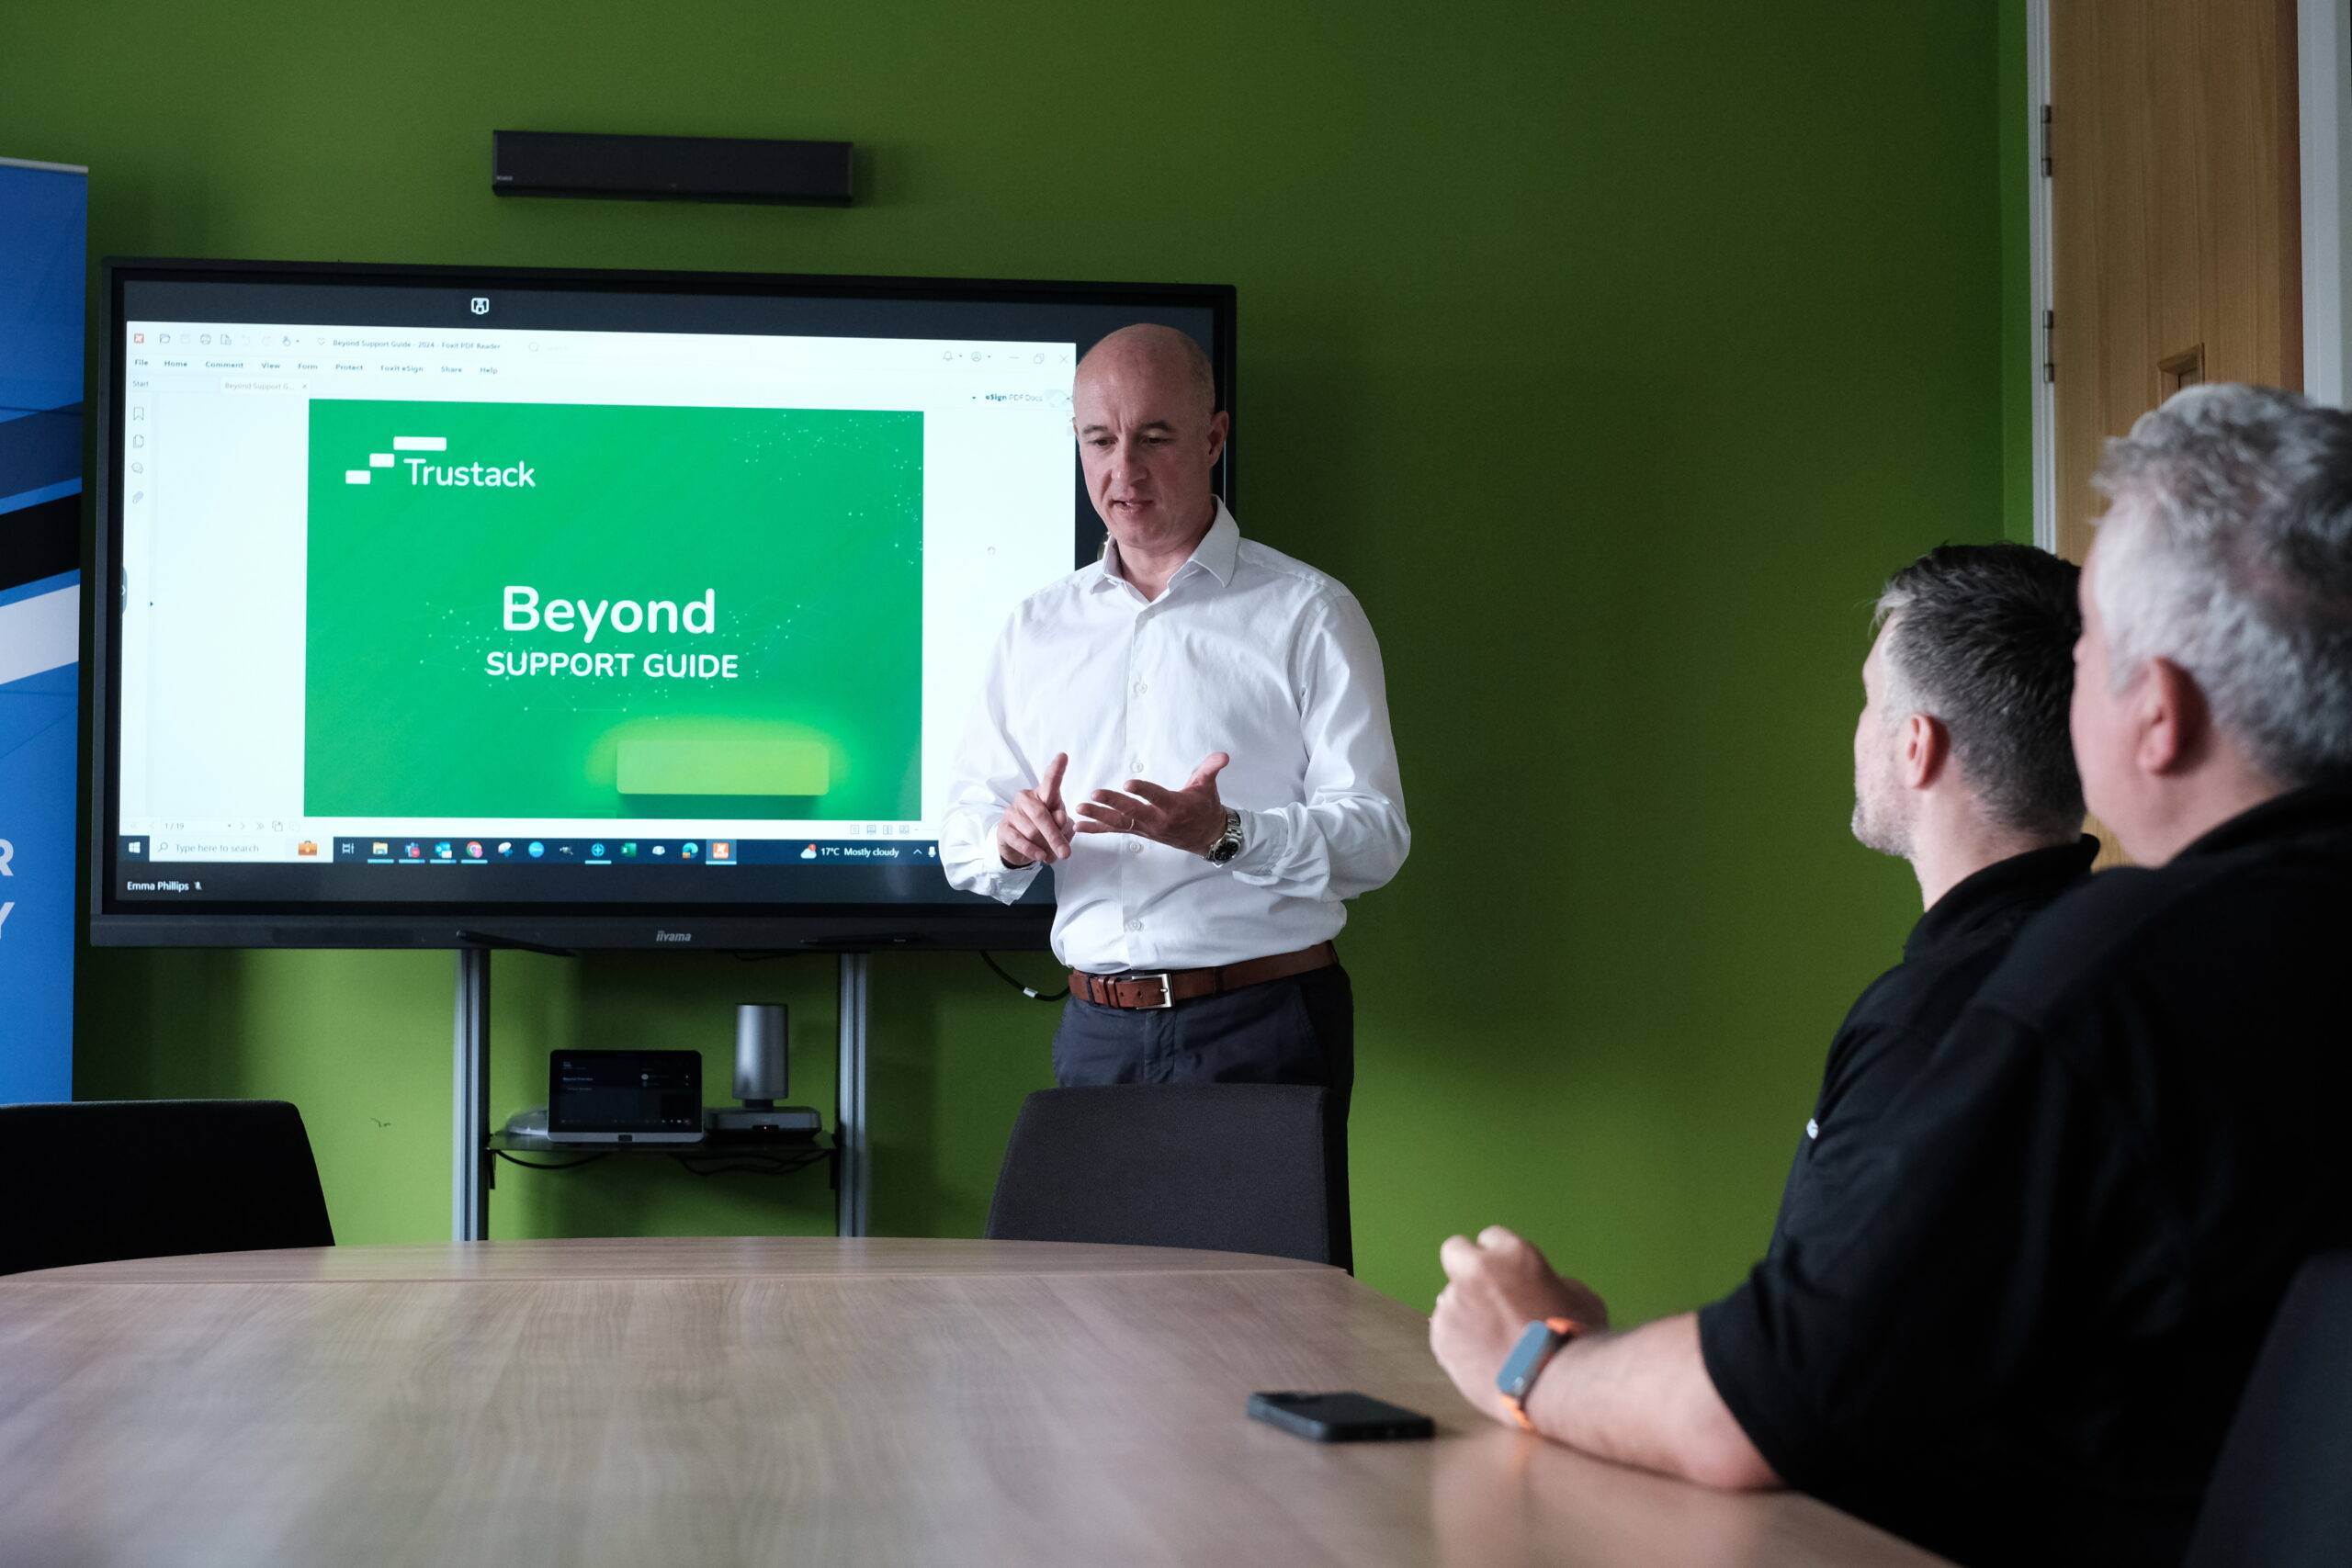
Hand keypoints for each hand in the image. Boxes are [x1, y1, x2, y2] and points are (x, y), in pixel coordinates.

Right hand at [995, 752, 1074, 867]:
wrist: (1019, 847)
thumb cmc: (1044, 831)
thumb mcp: (1060, 828)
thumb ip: (1063, 822)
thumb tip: (1059, 817)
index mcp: (1043, 795)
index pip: (1050, 781)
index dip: (1056, 770)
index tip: (1063, 756)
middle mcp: (1026, 799)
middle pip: (1042, 815)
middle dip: (1055, 836)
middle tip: (1067, 854)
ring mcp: (1012, 813)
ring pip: (1032, 831)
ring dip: (1045, 847)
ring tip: (1051, 856)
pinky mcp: (1003, 829)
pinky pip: (1019, 841)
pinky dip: (1032, 850)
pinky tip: (1040, 856)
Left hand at [1073, 752, 1230, 854]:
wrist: (1208, 836)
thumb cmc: (1206, 807)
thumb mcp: (1209, 786)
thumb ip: (1211, 769)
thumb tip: (1223, 756)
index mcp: (1175, 806)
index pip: (1157, 797)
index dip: (1143, 790)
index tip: (1128, 783)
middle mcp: (1159, 820)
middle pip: (1133, 812)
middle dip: (1113, 803)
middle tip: (1094, 793)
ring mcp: (1148, 829)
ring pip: (1121, 823)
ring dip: (1099, 816)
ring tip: (1080, 809)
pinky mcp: (1140, 832)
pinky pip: (1116, 831)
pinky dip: (1097, 829)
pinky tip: (1078, 827)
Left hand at [1430, 1226, 1611, 1428]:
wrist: (1556, 1386)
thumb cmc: (1575, 1341)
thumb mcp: (1579, 1297)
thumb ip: (1551, 1283)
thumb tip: (1540, 1289)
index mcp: (1512, 1254)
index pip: (1492, 1237)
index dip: (1501, 1260)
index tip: (1507, 1277)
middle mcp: (1476, 1272)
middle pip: (1455, 1251)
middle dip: (1466, 1268)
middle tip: (1483, 1294)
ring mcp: (1454, 1304)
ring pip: (1450, 1299)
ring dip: (1466, 1313)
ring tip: (1493, 1344)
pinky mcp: (1441, 1338)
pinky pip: (1445, 1333)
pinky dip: (1459, 1343)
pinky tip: (1484, 1361)